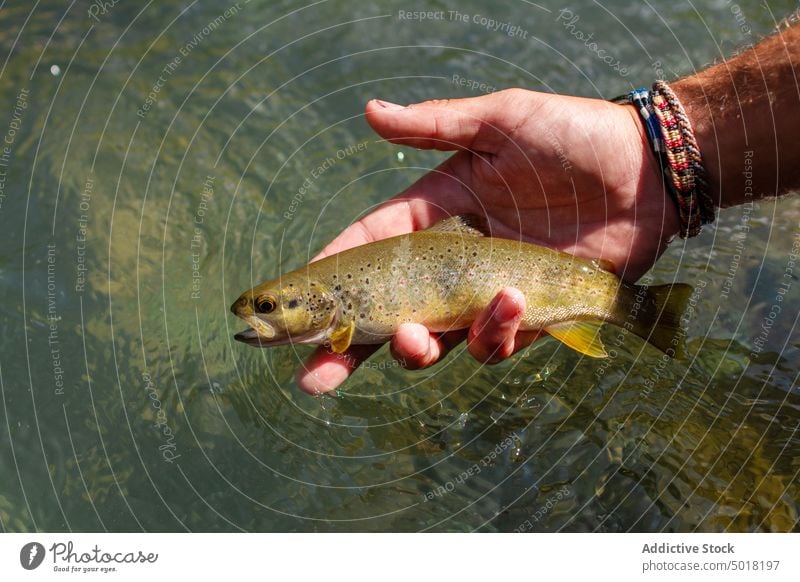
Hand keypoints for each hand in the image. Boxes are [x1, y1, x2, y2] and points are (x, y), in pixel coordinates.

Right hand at [296, 88, 677, 393]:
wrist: (649, 172)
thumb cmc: (573, 135)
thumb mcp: (500, 120)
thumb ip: (437, 124)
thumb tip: (369, 112)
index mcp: (436, 212)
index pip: (369, 246)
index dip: (331, 276)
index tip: (292, 305)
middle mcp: (453, 259)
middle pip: (388, 311)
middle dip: (348, 348)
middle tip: (314, 379)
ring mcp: (487, 292)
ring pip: (436, 339)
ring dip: (418, 349)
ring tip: (418, 339)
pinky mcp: (527, 315)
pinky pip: (497, 341)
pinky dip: (495, 333)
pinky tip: (509, 304)